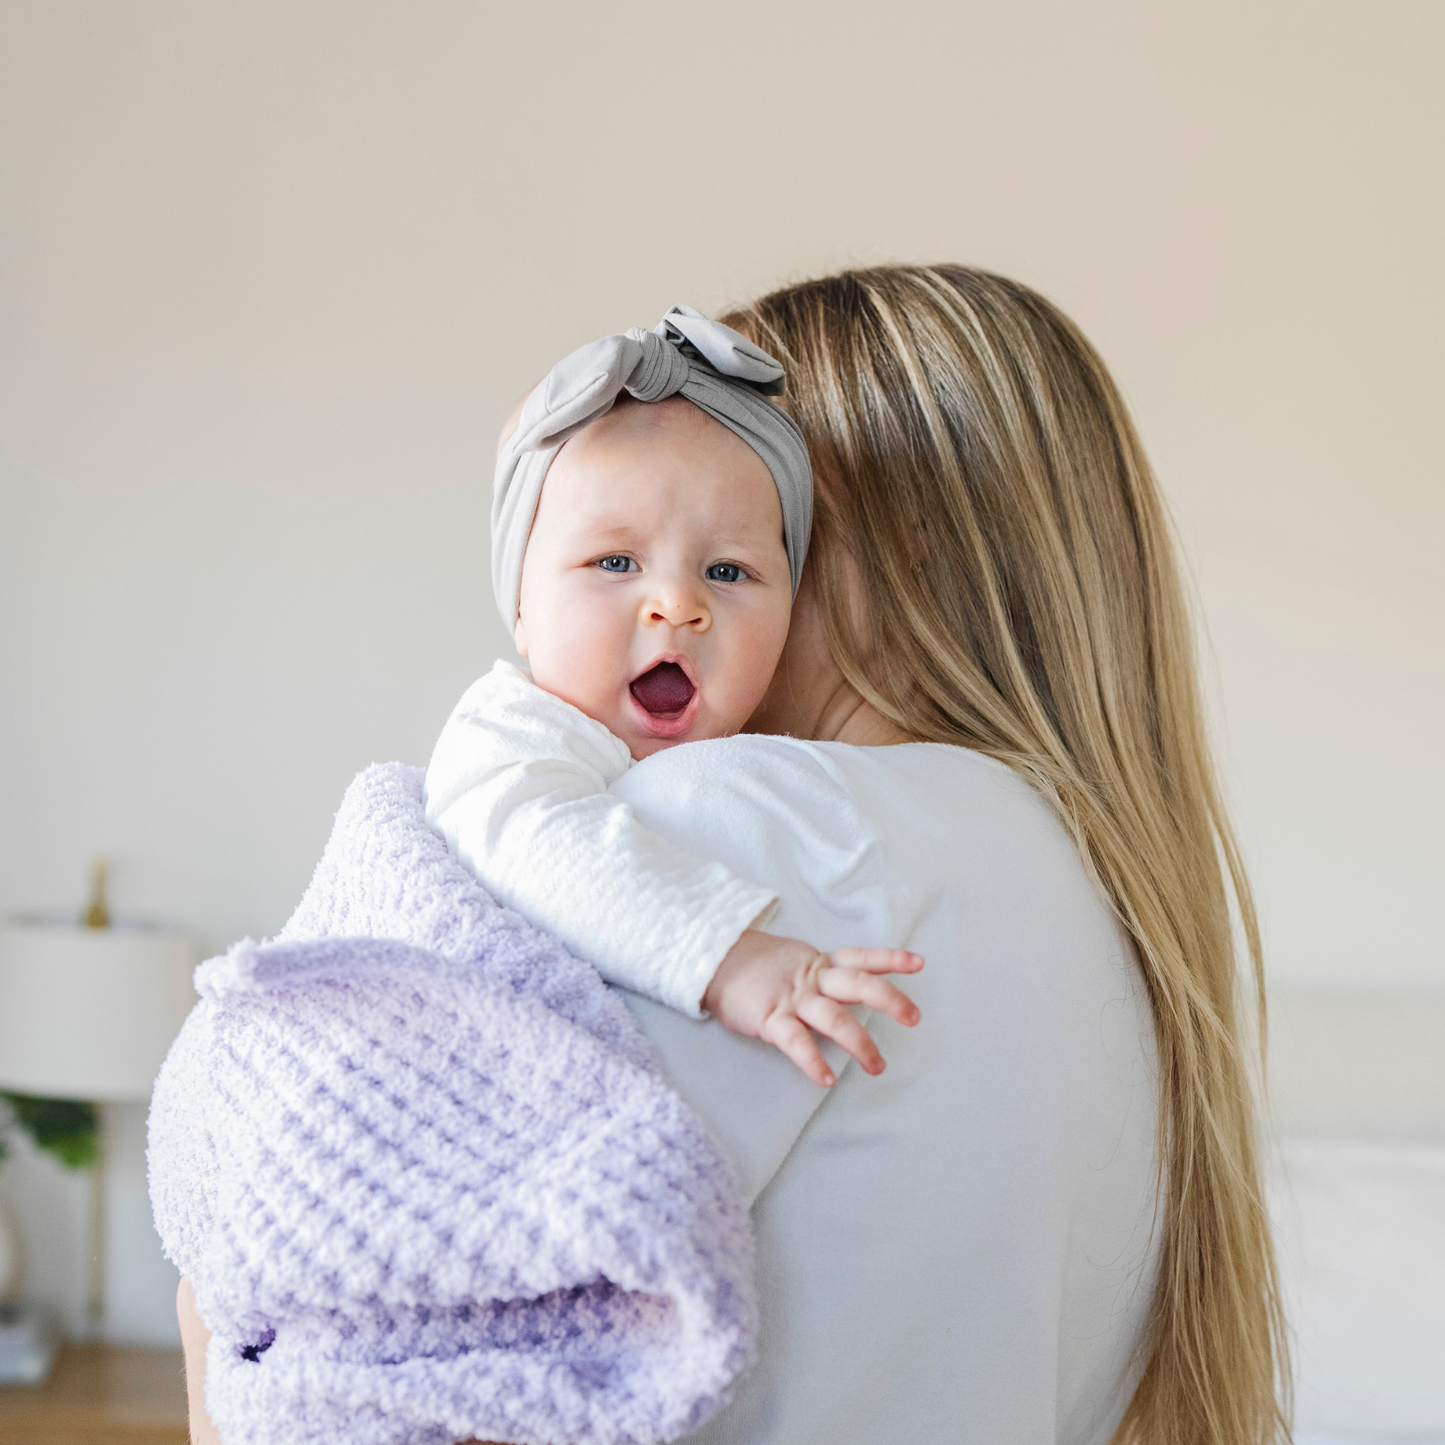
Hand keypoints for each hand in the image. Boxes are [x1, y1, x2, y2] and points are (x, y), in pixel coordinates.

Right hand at [701, 931, 922, 1086]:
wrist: (713, 962)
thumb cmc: (757, 968)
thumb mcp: (794, 962)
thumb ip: (821, 976)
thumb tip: (851, 990)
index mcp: (819, 964)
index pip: (861, 957)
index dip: (891, 959)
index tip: (919, 964)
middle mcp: (812, 979)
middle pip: (858, 984)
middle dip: (889, 1000)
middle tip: (913, 1018)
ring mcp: (793, 999)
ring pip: (835, 1018)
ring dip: (860, 1043)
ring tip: (877, 1066)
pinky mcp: (771, 1019)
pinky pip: (796, 1043)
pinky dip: (813, 1062)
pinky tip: (827, 1079)